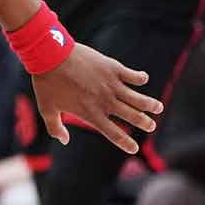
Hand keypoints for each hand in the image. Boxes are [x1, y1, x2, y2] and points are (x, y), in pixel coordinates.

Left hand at [30, 43, 161, 154]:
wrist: (50, 55)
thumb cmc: (47, 83)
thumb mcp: (47, 109)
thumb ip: (55, 128)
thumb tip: (64, 141)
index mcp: (91, 114)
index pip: (114, 134)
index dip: (126, 143)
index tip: (134, 148)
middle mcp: (105, 102)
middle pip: (132, 117)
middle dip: (145, 123)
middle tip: (151, 125)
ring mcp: (111, 85)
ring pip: (138, 98)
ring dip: (150, 104)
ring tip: (158, 108)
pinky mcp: (113, 68)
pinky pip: (133, 75)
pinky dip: (140, 77)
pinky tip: (143, 78)